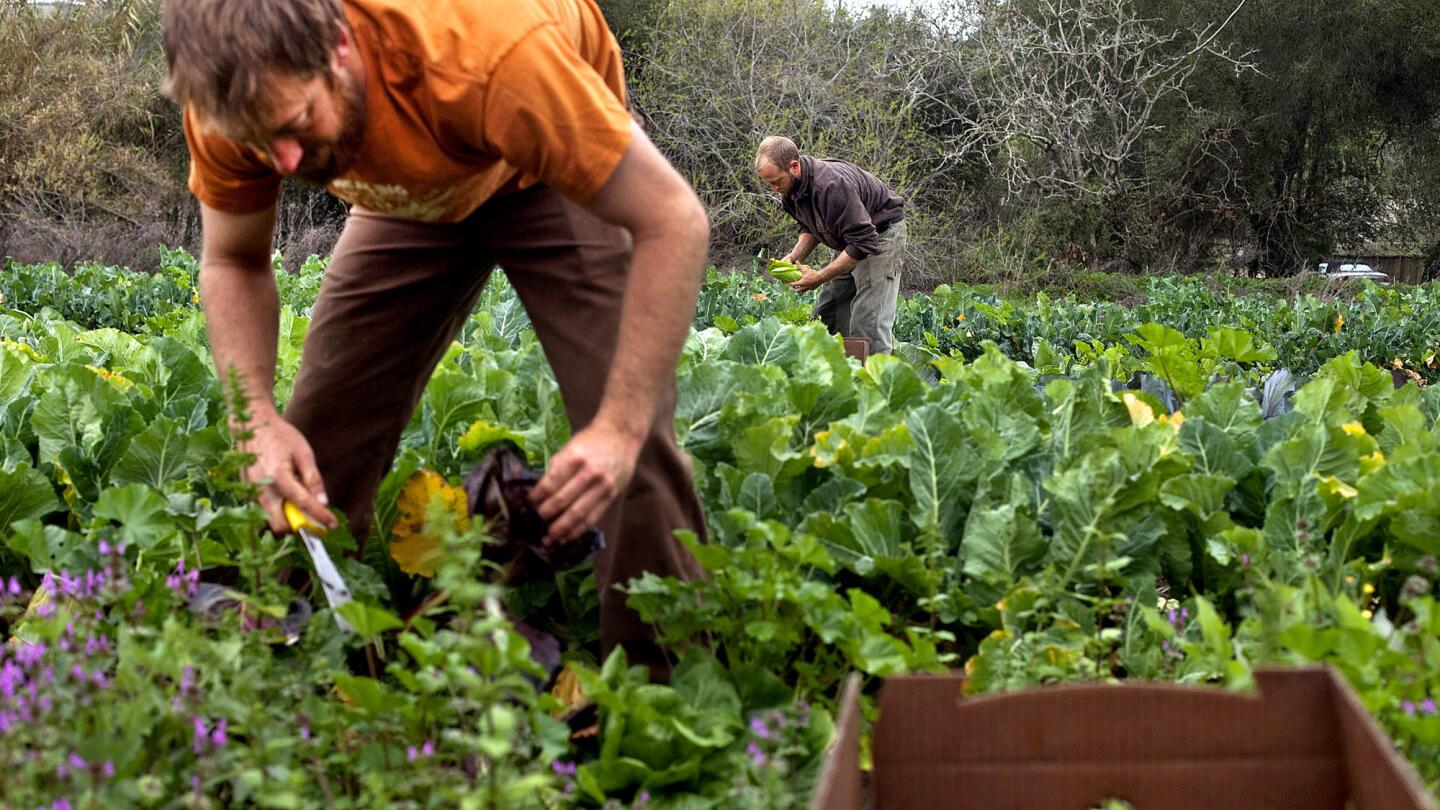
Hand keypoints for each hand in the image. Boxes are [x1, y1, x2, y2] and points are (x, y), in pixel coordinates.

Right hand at [241, 413, 335, 534]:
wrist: (252, 426)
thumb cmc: (280, 437)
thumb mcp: (303, 453)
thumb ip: (313, 479)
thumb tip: (324, 502)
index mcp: (278, 477)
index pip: (303, 504)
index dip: (320, 517)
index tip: (332, 524)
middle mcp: (261, 489)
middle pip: (280, 525)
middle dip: (298, 527)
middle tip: (313, 518)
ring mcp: (251, 493)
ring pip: (271, 520)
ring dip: (287, 518)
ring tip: (299, 500)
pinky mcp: (247, 493)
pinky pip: (264, 510)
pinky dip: (278, 510)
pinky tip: (286, 493)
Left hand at [530, 423, 640, 543]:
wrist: (621, 435)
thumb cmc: (591, 441)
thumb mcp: (570, 447)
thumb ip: (557, 468)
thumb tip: (540, 492)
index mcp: (574, 458)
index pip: (551, 483)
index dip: (537, 497)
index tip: (529, 504)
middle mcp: (589, 473)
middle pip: (562, 500)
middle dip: (545, 514)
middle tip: (535, 522)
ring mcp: (602, 486)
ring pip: (577, 513)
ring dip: (560, 528)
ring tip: (548, 538)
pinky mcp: (611, 496)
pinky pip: (592, 518)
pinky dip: (578, 530)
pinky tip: (567, 537)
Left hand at [790, 265, 824, 292]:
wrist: (821, 277)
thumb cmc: (813, 273)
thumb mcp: (805, 270)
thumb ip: (800, 266)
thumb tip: (796, 261)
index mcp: (801, 283)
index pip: (793, 285)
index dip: (789, 283)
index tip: (788, 282)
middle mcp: (804, 287)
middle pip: (797, 291)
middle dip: (794, 289)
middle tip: (793, 286)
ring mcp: (808, 288)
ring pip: (802, 291)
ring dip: (800, 289)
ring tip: (799, 286)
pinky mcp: (812, 289)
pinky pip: (807, 289)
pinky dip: (805, 288)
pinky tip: (806, 285)